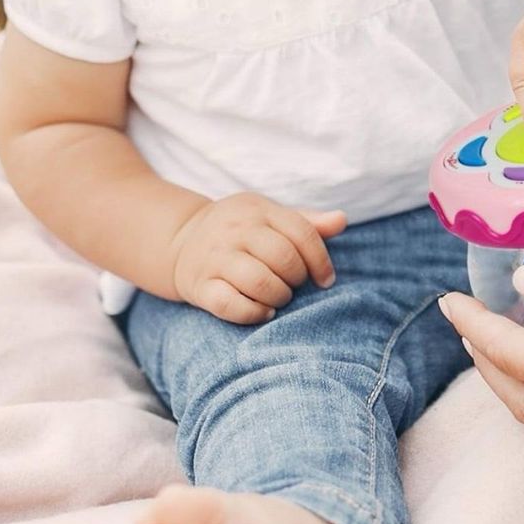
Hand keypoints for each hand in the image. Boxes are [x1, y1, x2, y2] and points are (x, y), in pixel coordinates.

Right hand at [170, 192, 347, 323]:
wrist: (181, 240)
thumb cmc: (241, 231)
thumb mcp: (271, 217)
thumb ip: (308, 222)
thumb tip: (342, 220)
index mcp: (258, 210)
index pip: (301, 232)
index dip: (320, 260)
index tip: (326, 279)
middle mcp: (235, 230)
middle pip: (283, 257)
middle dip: (298, 278)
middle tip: (296, 286)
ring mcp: (215, 257)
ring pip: (259, 281)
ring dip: (279, 296)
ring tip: (281, 298)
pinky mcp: (199, 285)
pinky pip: (230, 304)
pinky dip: (254, 313)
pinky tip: (264, 312)